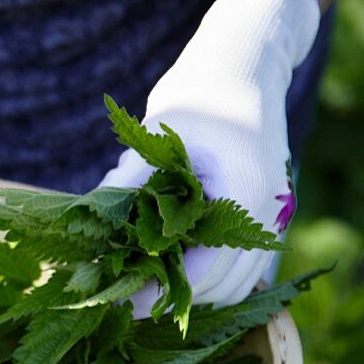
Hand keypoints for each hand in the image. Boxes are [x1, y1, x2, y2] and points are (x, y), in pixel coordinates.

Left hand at [100, 0, 319, 311]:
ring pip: (237, 281)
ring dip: (195, 291)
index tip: (121, 303)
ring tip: (146, 290)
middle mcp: (266, 212)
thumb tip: (91, 218)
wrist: (246, 60)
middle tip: (127, 301)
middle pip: (223, 287)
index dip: (161, 293)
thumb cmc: (201, 90)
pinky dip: (210, 273)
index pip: (204, 270)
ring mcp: (272, 213)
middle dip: (176, 299)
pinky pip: (242, 262)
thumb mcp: (160, 134)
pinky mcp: (265, 212)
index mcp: (242, 194)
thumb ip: (132, 180)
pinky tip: (171, 269)